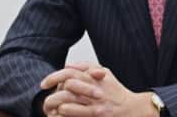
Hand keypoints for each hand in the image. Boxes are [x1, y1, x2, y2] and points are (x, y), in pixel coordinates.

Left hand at [41, 62, 156, 116]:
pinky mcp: (95, 116)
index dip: (53, 77)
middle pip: (67, 86)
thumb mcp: (106, 73)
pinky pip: (74, 114)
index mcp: (94, 77)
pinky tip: (60, 114)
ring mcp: (94, 104)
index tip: (43, 84)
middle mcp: (94, 89)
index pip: (69, 73)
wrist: (132, 109)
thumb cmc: (116, 91)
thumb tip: (68, 65)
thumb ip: (87, 67)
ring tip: (52, 109)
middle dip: (53, 93)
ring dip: (56, 105)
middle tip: (46, 99)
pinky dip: (63, 113)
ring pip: (67, 102)